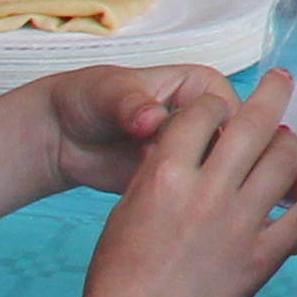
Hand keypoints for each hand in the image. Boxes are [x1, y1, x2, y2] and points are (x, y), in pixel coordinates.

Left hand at [2, 62, 229, 202]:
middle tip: (171, 176)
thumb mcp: (109, 93)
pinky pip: (194, 196)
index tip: (197, 155)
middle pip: (232, 147)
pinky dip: (183, 206)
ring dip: (198, 189)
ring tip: (162, 193)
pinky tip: (164, 209)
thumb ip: (133, 105)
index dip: (222, 136)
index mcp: (203, 87)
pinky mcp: (181, 180)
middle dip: (210, 165)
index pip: (235, 113)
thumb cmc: (89, 98)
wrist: (62, 134)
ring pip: (216, 175)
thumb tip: (151, 119)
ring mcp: (196, 153)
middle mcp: (208, 119)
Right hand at [70, 68, 296, 296]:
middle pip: (252, 125)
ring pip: (283, 162)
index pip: (202, 114)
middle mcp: (207, 194)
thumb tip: (191, 140)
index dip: (213, 104)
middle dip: (270, 94)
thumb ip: (161, 170)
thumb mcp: (127, 208)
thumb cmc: (119, 273)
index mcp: (166, 177)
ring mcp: (239, 225)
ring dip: (289, 144)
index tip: (220, 106)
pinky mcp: (260, 258)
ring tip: (287, 141)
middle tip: (279, 80)